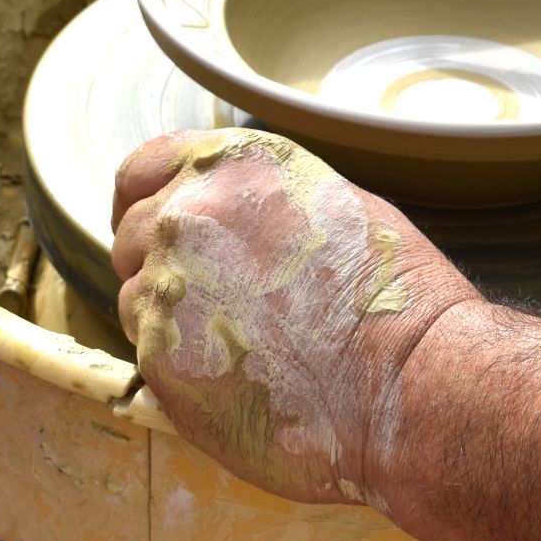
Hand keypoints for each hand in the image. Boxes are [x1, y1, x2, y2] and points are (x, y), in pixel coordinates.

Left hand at [111, 129, 479, 507]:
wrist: (405, 376)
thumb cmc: (389, 295)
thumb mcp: (331, 202)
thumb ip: (258, 198)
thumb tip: (223, 218)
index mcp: (233, 164)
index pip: (144, 167)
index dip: (142, 198)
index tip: (152, 225)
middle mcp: (189, 211)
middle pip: (134, 232)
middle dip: (163, 263)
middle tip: (214, 300)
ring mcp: (167, 282)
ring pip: (136, 294)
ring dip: (171, 315)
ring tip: (241, 340)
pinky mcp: (160, 354)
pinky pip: (149, 351)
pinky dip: (181, 362)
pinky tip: (238, 371)